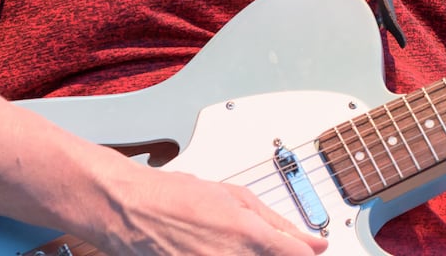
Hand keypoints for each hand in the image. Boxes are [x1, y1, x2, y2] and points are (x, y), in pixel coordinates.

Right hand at [95, 166, 328, 255]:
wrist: (131, 210)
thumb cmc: (178, 196)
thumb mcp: (237, 197)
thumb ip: (280, 224)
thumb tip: (314, 243)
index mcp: (248, 235)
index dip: (307, 254)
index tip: (313, 252)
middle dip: (278, 255)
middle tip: (265, 246)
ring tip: (234, 244)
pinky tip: (219, 250)